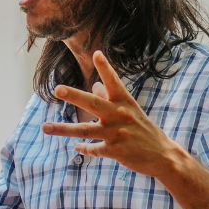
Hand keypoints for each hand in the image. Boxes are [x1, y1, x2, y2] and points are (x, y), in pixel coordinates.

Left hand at [41, 51, 177, 178]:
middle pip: (92, 103)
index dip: (105, 67)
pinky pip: (93, 149)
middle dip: (74, 95)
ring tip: (45, 127)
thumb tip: (94, 86)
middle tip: (57, 88)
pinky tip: (77, 148)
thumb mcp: (130, 111)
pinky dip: (84, 149)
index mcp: (125, 102)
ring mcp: (116, 134)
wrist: (163, 156)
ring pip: (85, 130)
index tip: (96, 53)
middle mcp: (119, 115)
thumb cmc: (144, 130)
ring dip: (63, 129)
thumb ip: (111, 98)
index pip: (114, 81)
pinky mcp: (115, 151)